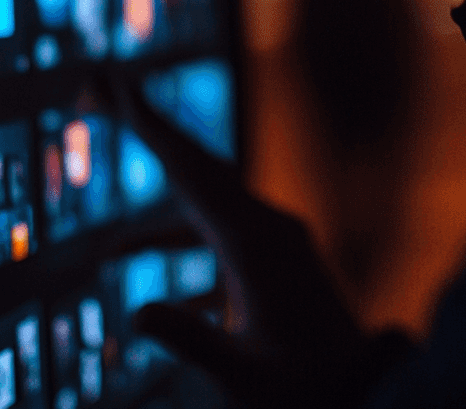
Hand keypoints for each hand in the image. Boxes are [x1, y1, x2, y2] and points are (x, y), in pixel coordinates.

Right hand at [115, 80, 412, 407]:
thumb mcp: (242, 376)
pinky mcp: (275, 259)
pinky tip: (132, 261)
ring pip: (202, 197)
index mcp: (256, 243)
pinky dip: (172, 238)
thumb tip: (136, 313)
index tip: (118, 86)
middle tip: (97, 87)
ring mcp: (274, 240)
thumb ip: (189, 340)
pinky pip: (213, 233)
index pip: (190, 173)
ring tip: (108, 213)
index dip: (150, 129)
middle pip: (194, 165)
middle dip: (147, 127)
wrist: (368, 392)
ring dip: (155, 189)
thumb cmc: (307, 391)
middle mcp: (267, 227)